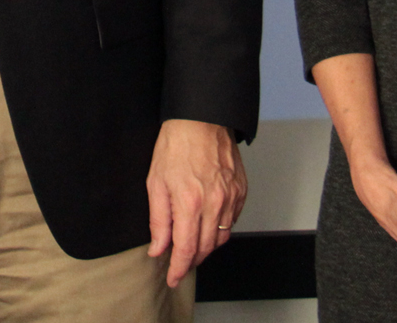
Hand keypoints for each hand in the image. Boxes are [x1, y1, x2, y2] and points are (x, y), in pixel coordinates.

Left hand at [145, 119, 247, 287]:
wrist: (201, 119)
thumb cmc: (175, 146)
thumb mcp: (155, 182)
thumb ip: (158, 220)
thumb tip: (158, 248)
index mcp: (190, 202)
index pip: (186, 249)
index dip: (179, 268)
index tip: (173, 278)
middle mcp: (215, 203)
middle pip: (206, 248)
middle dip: (192, 260)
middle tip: (179, 263)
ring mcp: (231, 198)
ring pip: (222, 237)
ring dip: (206, 246)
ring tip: (192, 245)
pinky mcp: (241, 191)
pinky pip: (232, 220)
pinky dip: (220, 228)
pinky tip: (207, 224)